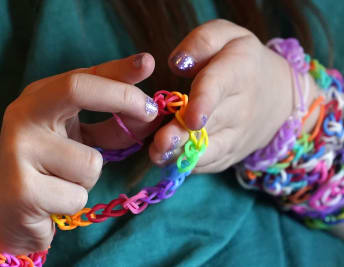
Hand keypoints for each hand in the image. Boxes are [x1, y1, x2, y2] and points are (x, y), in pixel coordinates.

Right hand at [0, 53, 158, 253]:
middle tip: (152, 112)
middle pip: (77, 90)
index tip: (148, 63)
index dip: (118, 70)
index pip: (82, 77)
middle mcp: (23, 115)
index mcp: (38, 99)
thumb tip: (149, 114)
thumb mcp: (78, 140)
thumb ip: (110, 127)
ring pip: (90, 162)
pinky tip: (51, 202)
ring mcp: (19, 150)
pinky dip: (74, 202)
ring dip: (88, 179)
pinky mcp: (23, 189)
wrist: (2, 212)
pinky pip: (79, 195)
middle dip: (122, 97)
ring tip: (62, 182)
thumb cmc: (48, 171)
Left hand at [149, 19, 319, 171]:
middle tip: (160, 143)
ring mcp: (237, 136)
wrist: (276, 95)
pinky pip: (210, 164)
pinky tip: (167, 160)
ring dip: (183, 157)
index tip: (192, 118)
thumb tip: (177, 64)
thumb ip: (202, 42)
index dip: (204, 102)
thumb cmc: (241, 61)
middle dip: (184, 136)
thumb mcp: (227, 37)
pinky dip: (189, 165)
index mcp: (238, 71)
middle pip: (211, 125)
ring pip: (211, 152)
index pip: (220, 86)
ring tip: (158, 156)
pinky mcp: (230, 154)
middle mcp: (241, 108)